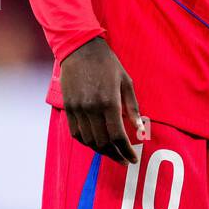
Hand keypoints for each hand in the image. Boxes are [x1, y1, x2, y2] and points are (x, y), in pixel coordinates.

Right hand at [59, 36, 141, 164]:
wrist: (79, 49)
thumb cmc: (107, 63)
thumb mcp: (126, 81)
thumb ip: (133, 107)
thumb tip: (140, 129)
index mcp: (109, 101)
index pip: (117, 135)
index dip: (126, 151)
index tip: (133, 159)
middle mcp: (91, 108)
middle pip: (102, 142)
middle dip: (115, 155)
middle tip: (124, 160)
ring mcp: (77, 109)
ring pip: (88, 140)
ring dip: (101, 151)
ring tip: (112, 153)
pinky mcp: (68, 107)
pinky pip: (75, 132)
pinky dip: (86, 142)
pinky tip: (96, 144)